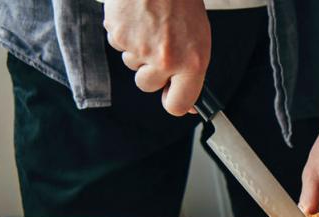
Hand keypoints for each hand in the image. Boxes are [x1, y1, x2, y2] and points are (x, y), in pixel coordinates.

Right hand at [103, 0, 209, 115]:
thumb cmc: (182, 4)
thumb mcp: (199, 39)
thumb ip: (191, 71)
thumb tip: (187, 104)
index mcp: (192, 63)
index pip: (177, 104)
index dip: (172, 102)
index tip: (171, 96)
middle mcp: (165, 60)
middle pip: (147, 86)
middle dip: (150, 71)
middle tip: (160, 46)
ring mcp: (139, 48)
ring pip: (131, 65)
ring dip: (138, 51)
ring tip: (150, 26)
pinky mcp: (118, 35)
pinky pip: (119, 45)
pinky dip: (126, 34)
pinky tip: (137, 18)